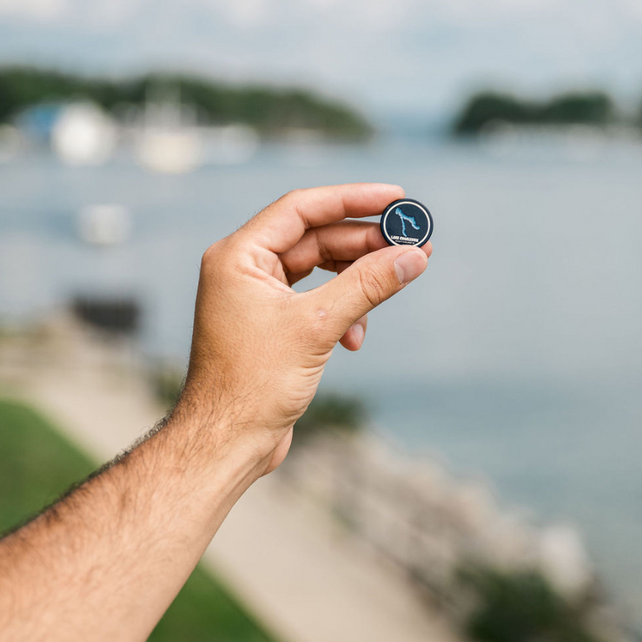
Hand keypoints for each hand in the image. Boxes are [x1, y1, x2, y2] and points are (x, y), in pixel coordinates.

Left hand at [175, 183, 430, 474]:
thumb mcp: (318, 326)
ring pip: (321, 270)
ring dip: (358, 280)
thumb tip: (413, 256)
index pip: (303, 209)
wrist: (227, 442)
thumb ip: (367, 284)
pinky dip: (344, 310)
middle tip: (412, 244)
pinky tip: (357, 337)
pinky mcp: (273, 323)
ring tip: (395, 285)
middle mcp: (245, 269)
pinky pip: (317, 299)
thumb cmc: (253, 384)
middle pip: (316, 237)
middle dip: (365, 243)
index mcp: (239, 256)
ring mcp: (258, 296)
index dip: (353, 200)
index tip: (397, 198)